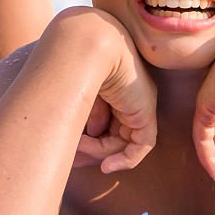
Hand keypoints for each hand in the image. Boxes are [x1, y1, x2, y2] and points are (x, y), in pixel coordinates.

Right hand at [72, 10, 157, 173]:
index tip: (69, 148)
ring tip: (77, 150)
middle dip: (92, 150)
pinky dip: (125, 160)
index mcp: (113, 87)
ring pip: (122, 141)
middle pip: (113, 133)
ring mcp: (138, 104)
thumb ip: (87, 115)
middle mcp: (127, 96)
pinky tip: (106, 166)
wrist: (88, 48)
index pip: (104, 121)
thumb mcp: (79, 97)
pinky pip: (141, 146)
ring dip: (99, 152)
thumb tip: (87, 137)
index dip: (88, 138)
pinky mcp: (146, 114)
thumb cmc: (73, 65)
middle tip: (73, 160)